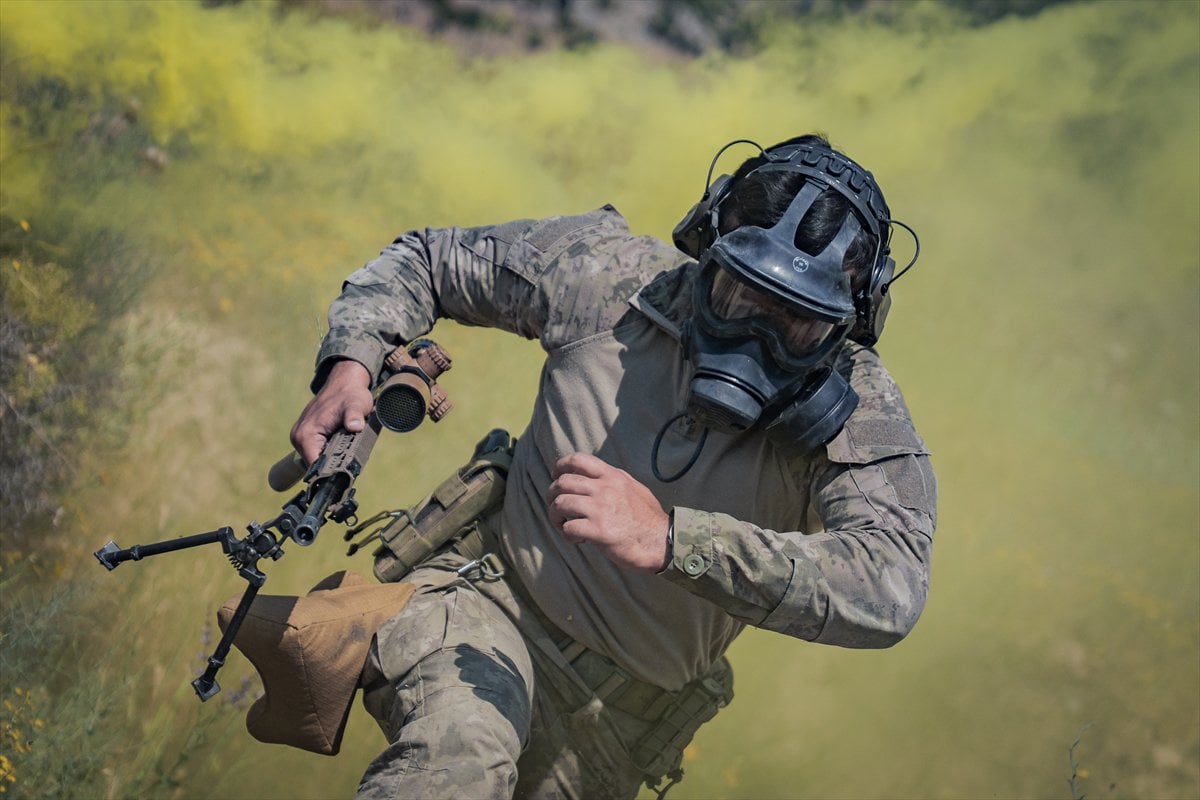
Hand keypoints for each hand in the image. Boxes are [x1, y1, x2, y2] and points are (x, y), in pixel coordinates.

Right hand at [290, 359, 373, 464]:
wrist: (344, 383)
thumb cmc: (350, 394)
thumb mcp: (356, 405)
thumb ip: (354, 417)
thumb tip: (355, 427)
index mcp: (305, 435)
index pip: (314, 466)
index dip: (330, 473)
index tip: (345, 475)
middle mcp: (299, 438)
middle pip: (315, 465)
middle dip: (332, 467)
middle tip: (350, 467)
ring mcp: (302, 437)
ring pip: (317, 459)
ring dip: (331, 460)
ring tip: (348, 457)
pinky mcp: (308, 436)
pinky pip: (318, 451)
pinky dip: (329, 453)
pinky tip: (342, 451)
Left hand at [546, 453, 670, 571]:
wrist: (661, 541)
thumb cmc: (647, 517)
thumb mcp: (633, 487)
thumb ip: (612, 480)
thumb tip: (594, 475)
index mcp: (612, 476)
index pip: (577, 460)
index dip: (560, 467)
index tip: (556, 477)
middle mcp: (604, 488)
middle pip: (562, 483)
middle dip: (552, 495)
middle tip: (555, 507)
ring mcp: (600, 509)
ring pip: (561, 504)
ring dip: (555, 516)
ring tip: (563, 524)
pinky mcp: (598, 530)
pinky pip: (568, 528)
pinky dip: (566, 535)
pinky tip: (577, 539)